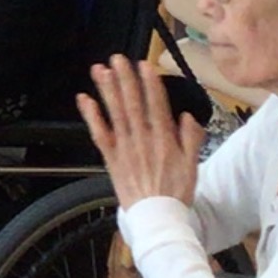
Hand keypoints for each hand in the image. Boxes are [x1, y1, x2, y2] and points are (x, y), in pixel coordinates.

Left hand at [78, 55, 203, 211]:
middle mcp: (142, 139)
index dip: (150, 84)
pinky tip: (84, 100)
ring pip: (114, 113)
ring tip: (101, 70)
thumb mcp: (192, 165)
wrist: (157, 218)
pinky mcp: (110, 158)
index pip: (156, 105)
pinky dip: (91, 116)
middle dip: (125, 79)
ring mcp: (124, 147)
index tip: (144, 65)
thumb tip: (186, 116)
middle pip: (132, 103)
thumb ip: (190, 138)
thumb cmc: (175, 193)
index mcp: (163, 139)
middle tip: (118, 58)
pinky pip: (99, 133)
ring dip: (107, 90)